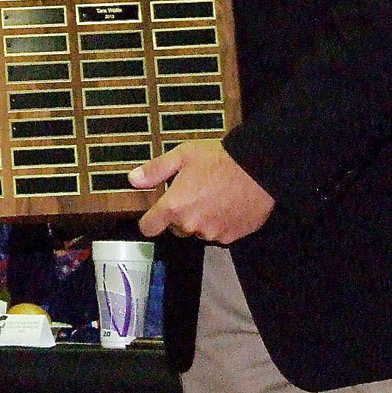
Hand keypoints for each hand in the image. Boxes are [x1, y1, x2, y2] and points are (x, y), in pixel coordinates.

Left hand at [129, 139, 274, 243]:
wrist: (258, 168)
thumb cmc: (219, 159)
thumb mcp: (183, 155)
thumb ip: (156, 170)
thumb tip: (133, 179)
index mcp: (175, 206)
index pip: (149, 228)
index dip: (149, 221)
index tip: (154, 215)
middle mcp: (191, 224)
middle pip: (176, 228)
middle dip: (181, 215)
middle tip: (193, 193)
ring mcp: (212, 233)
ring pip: (199, 231)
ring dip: (202, 219)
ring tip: (214, 196)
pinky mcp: (232, 237)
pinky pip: (220, 233)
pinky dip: (221, 223)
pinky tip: (228, 205)